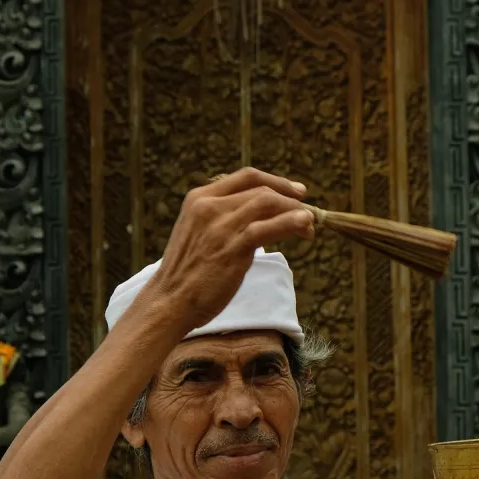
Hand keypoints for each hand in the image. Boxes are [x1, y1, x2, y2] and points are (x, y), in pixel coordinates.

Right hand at [144, 167, 314, 331]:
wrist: (169, 301)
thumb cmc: (187, 273)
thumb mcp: (200, 233)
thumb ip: (223, 219)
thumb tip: (259, 219)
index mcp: (199, 198)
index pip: (246, 176)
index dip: (277, 181)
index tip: (296, 191)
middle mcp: (208, 206)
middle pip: (261, 189)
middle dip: (290, 200)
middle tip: (309, 214)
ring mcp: (220, 225)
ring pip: (267, 203)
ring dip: (295, 212)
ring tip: (309, 226)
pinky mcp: (231, 247)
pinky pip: (267, 228)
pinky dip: (291, 223)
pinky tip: (304, 226)